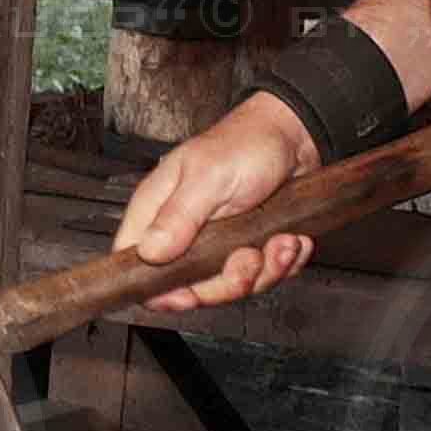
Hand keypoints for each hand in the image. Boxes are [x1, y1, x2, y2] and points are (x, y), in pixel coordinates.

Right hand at [118, 94, 320, 310]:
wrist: (294, 136)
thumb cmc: (246, 143)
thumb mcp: (209, 177)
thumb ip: (178, 216)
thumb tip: (149, 252)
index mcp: (159, 211)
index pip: (136, 262)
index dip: (157, 289)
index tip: (187, 294)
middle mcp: (185, 232)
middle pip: (191, 287)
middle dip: (228, 282)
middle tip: (249, 256)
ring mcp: (218, 244)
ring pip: (231, 286)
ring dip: (265, 270)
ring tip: (280, 241)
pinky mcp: (247, 248)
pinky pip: (263, 277)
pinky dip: (283, 263)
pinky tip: (289, 238)